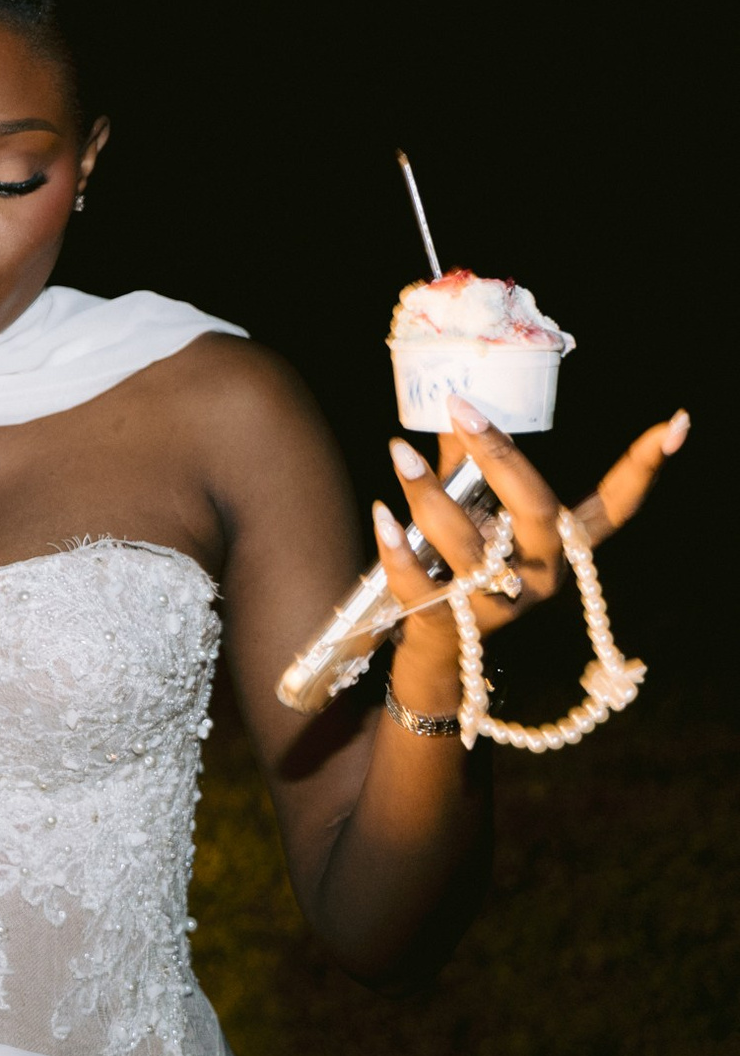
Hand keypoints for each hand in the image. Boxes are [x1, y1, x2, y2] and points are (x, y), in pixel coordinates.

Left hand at [373, 397, 688, 663]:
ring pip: (469, 546)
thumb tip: (451, 406)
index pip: (616, 507)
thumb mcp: (476, 515)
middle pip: (536, 511)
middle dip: (500, 457)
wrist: (437, 649)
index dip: (644, 469)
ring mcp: (501, 604)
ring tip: (399, 452)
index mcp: (559, 545)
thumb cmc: (459, 563)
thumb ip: (466, 468)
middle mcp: (543, 574)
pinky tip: (381, 515)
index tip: (675, 424)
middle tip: (462, 409)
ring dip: (429, 495)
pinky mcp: (454, 625)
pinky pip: (424, 585)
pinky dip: (397, 549)